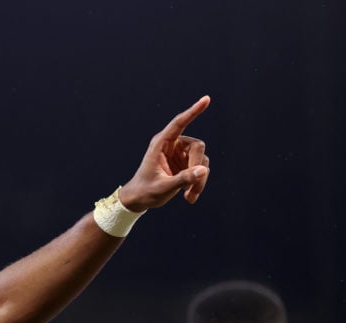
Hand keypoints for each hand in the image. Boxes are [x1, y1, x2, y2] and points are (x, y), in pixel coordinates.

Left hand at [119, 95, 210, 211]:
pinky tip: (189, 196)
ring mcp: (180, 154)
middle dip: (197, 166)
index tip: (206, 99)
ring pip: (202, 160)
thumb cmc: (145, 191)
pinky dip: (198, 183)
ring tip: (189, 197)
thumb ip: (183, 179)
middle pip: (197, 146)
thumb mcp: (163, 187)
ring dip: (200, 179)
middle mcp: (172, 145)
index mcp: (161, 143)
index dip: (193, 111)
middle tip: (192, 187)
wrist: (139, 200)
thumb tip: (203, 170)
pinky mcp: (186, 164)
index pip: (179, 123)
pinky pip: (201, 169)